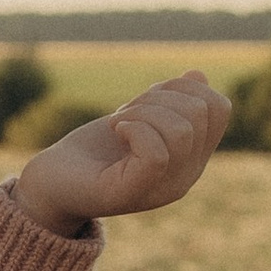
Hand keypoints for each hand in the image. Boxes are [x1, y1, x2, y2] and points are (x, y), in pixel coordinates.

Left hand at [13, 70, 229, 234]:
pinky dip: (133, 128)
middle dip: (161, 97)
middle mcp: (184, 178)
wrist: (51, 184)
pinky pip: (157, 154)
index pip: (219, 108)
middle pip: (202, 113)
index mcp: (191, 159)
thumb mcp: (137, 117)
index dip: (186, 88)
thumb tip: (198, 76)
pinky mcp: (131, 194)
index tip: (150, 98)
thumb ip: (169, 102)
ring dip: (143, 111)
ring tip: (119, 123)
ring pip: (182, 130)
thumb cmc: (93, 150)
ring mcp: (160, 188)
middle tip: (128, 113)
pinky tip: (115, 130)